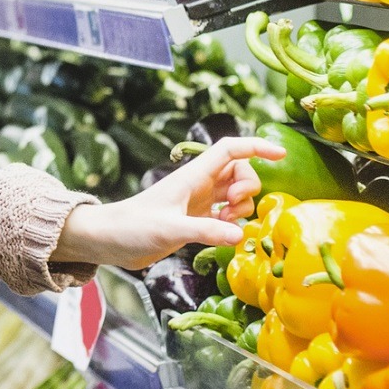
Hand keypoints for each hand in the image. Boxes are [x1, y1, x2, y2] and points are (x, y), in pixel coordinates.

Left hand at [51, 136, 283, 269]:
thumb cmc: (131, 228)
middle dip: (249, 185)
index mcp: (192, 175)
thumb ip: (204, 231)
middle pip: (239, 170)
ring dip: (242, 206)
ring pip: (235, 193)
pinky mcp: (194, 221)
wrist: (108, 241)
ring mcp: (197, 202)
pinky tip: (224, 234)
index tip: (280, 154)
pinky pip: (226, 215)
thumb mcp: (169, 229)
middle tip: (234, 207)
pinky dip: (232, 222)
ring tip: (226, 224)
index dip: (256, 147)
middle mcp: (198, 185)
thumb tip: (239, 235)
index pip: (230, 149)